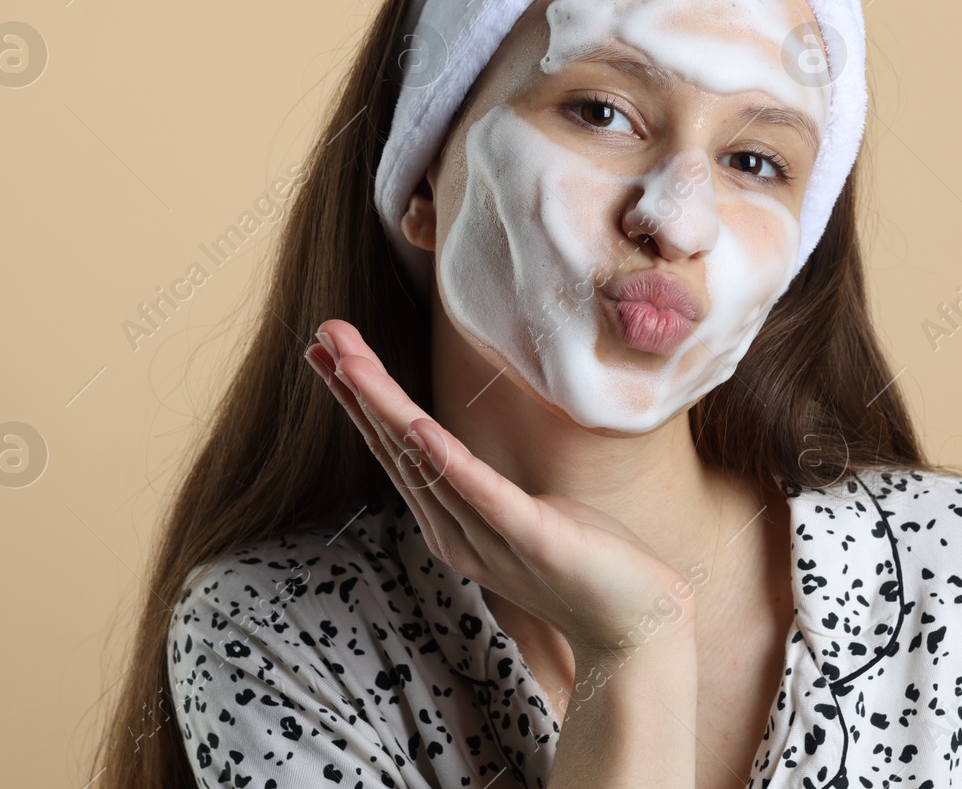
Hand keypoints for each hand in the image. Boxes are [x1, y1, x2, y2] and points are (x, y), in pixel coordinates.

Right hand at [305, 319, 697, 659]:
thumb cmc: (586, 561)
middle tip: (324, 336)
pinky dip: (448, 463)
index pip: (395, 451)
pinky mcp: (534, 541)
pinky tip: (420, 428)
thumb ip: (479, 487)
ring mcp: (491, 540)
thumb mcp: (520, 513)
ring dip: (387, 409)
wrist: (638, 626)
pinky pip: (485, 496)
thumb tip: (451, 445)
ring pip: (427, 465)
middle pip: (397, 450)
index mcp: (452, 523)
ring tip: (354, 364)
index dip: (360, 400)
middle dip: (358, 391)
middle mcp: (457, 533)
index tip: (327, 350)